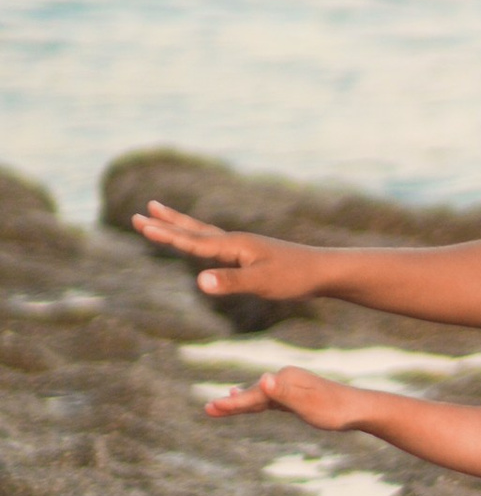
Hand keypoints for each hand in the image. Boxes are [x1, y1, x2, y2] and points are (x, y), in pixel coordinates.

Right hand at [134, 202, 332, 307]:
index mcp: (234, 246)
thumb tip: (198, 281)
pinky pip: (217, 245)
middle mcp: (236, 241)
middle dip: (167, 223)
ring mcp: (243, 247)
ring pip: (204, 234)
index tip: (141, 224)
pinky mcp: (251, 255)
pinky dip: (201, 240)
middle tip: (140, 212)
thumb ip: (230, 282)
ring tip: (162, 215)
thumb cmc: (294, 277)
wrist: (323, 271)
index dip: (166, 234)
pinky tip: (201, 243)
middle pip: (194, 230)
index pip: (192, 240)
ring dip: (182, 226)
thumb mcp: (261, 283)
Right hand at [203, 365, 372, 432]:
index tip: (210, 408)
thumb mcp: (308, 404)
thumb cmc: (334, 410)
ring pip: (259, 396)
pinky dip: (255, 401)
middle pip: (253, 394)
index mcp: (285, 379)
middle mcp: (285, 378)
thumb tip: (263, 380)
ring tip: (218, 406)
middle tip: (207, 410)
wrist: (359, 409)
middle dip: (231, 403)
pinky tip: (249, 401)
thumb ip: (285, 394)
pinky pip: (269, 399)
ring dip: (240, 402)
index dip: (232, 403)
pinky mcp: (296, 396)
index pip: (253, 394)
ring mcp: (290, 386)